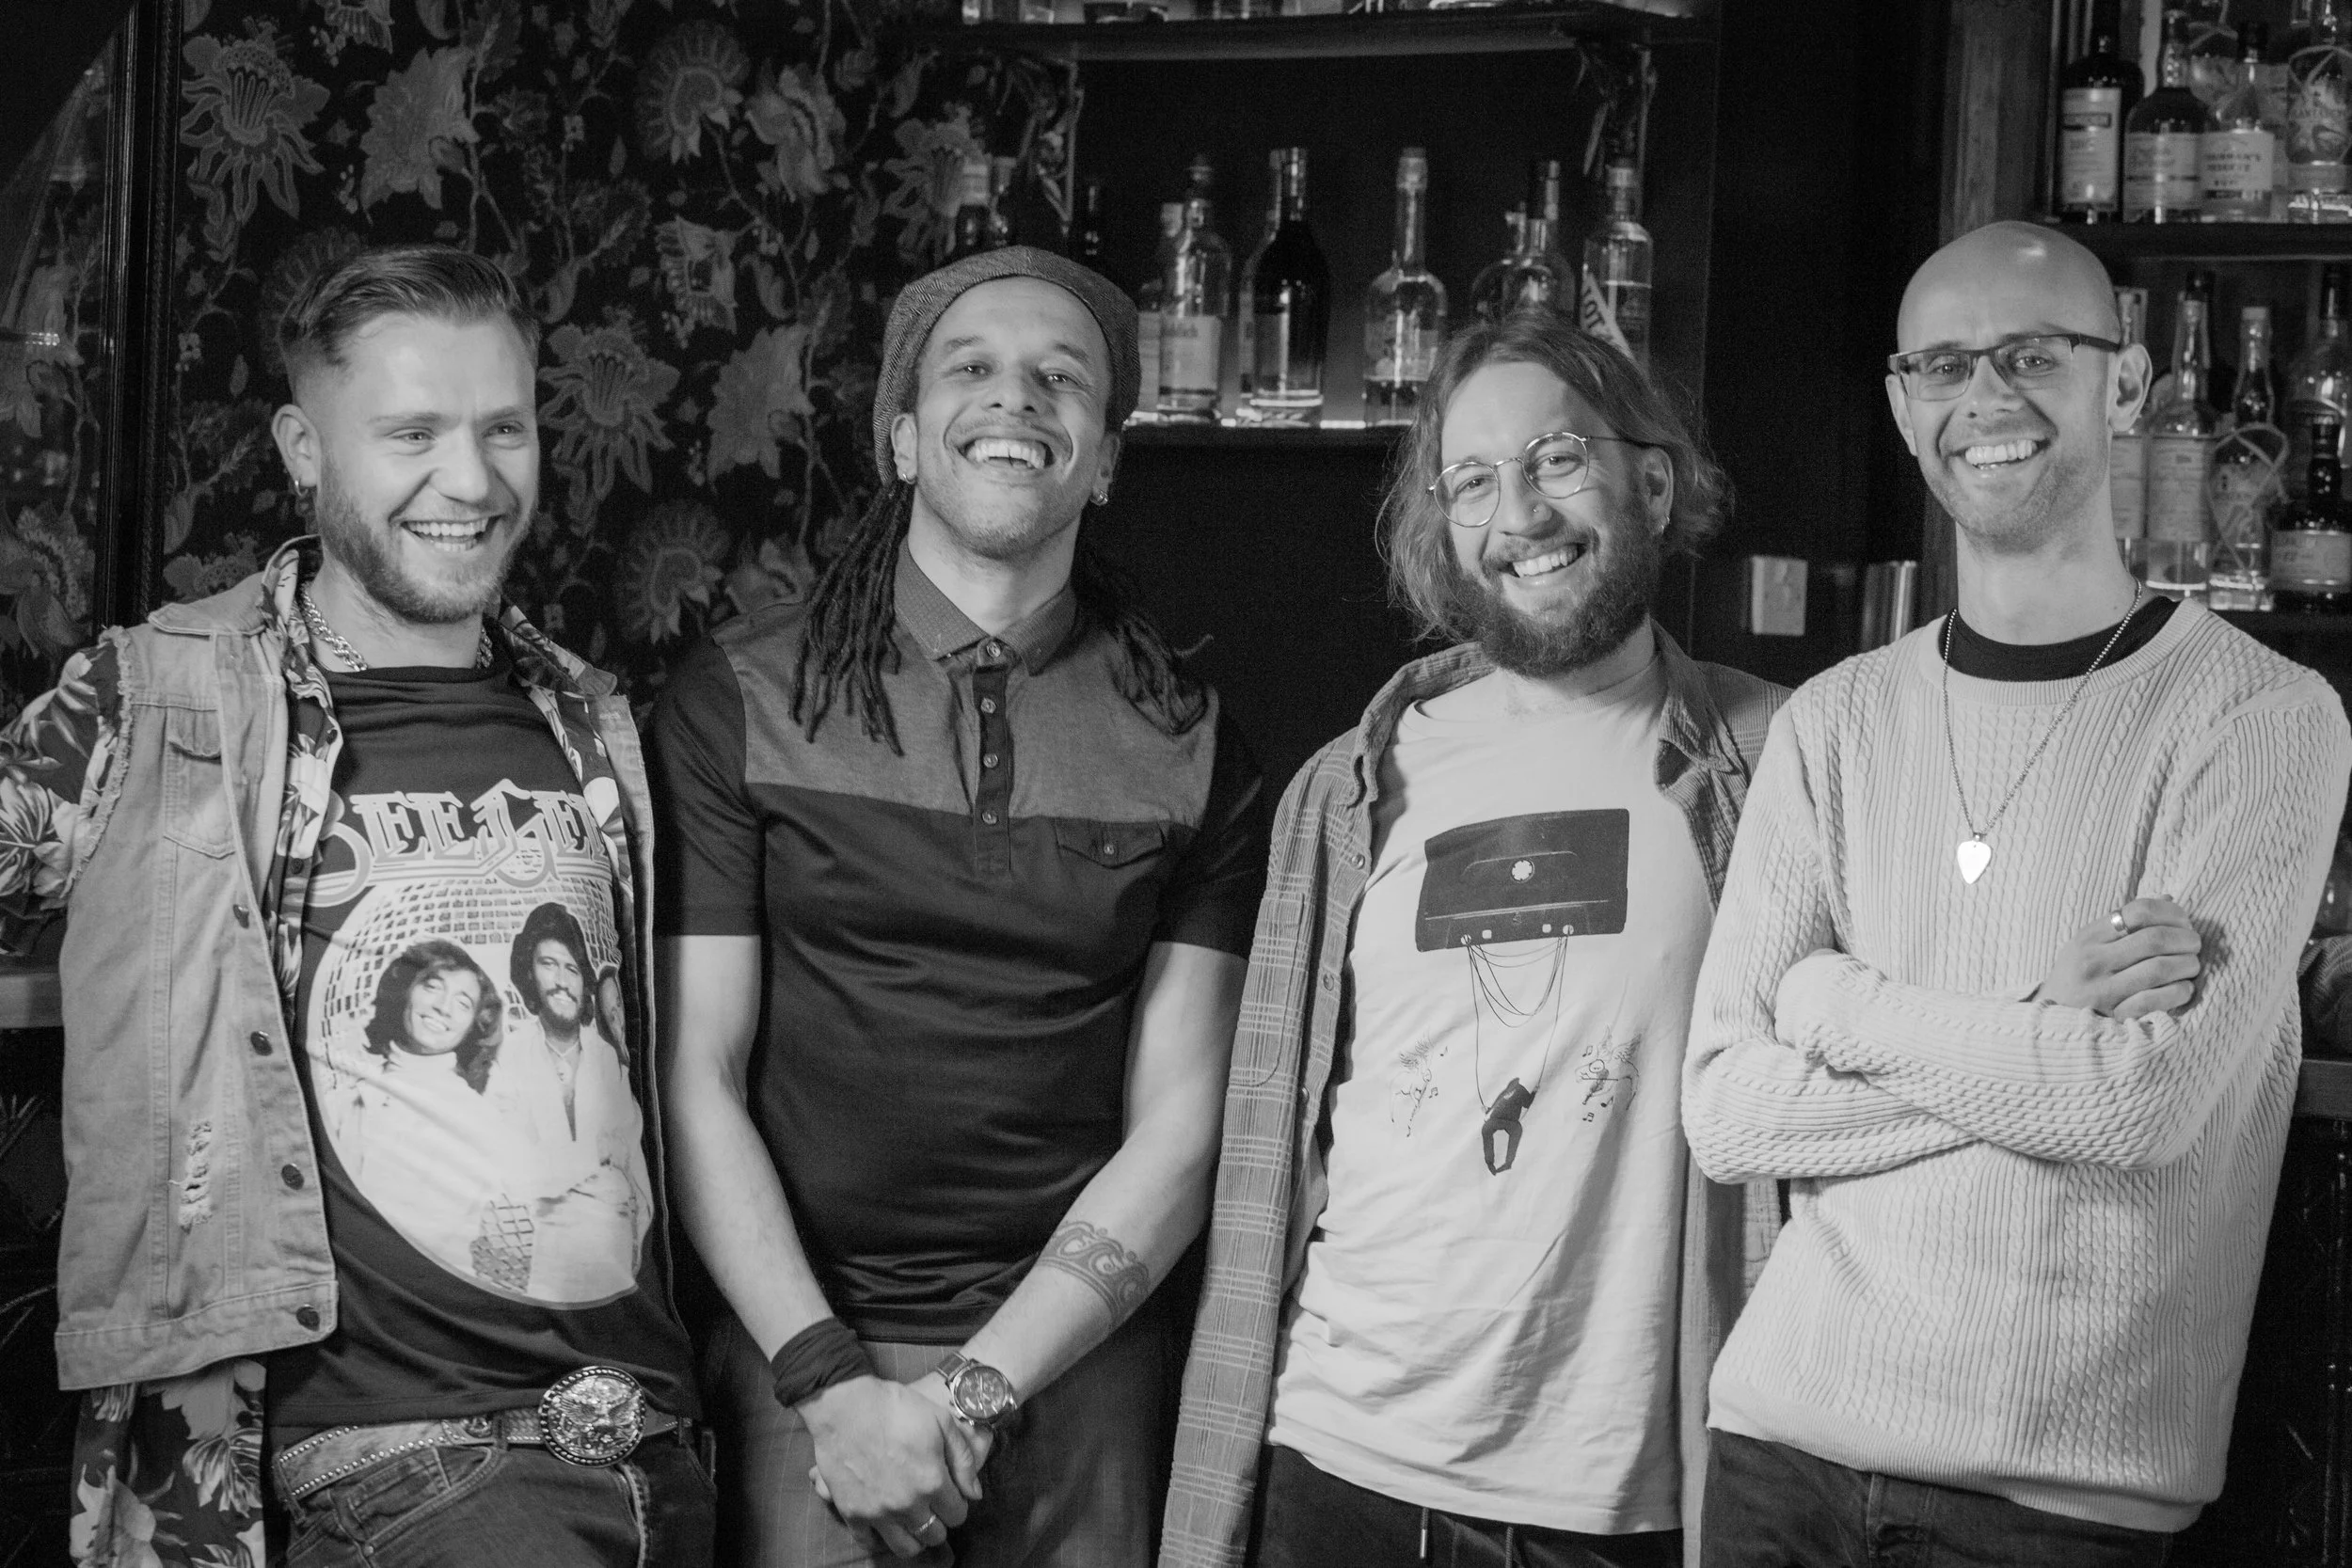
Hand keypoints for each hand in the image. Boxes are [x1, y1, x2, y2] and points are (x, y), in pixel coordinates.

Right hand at [798, 1375, 982, 1558]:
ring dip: (914, 1536)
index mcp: (932, 1482)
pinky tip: (884, 1522)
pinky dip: (880, 1537)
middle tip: (932, 1505)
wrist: (845, 1406)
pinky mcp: (852, 1513)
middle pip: (935, 1535)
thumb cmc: (896, 1407)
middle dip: (939, 1521)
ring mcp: (878, 1512)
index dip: (958, 1503)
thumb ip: (963, 1459)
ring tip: (912, 1519)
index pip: (957, 1514)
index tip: (950, 1493)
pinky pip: (870, 1542)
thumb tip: (975, 1494)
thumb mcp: (941, 1421)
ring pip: (906, 1548)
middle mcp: (907, 1504)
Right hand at [2037, 895, 2202, 1018]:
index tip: (2184, 922)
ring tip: (2191, 965)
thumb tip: (2169, 899)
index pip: (2138, 911)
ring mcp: (2103, 991)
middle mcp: (2093, 961)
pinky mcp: (2114, 1016)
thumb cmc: (2079, 973)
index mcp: (2089, 937)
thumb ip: (2127, 922)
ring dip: (2187, 965)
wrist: (2051, 1014)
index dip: (2171, 913)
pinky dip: (2179, 992)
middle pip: (2154, 940)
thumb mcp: (2091, 942)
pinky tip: (2183, 988)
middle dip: (2186, 940)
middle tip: (2194, 944)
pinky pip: (2156, 1000)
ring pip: (2159, 969)